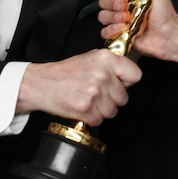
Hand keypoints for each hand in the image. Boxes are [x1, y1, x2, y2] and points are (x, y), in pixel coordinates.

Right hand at [16, 49, 141, 123]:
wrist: (41, 83)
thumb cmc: (66, 72)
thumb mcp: (91, 58)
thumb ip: (112, 65)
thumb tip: (129, 77)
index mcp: (107, 59)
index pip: (135, 75)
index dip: (127, 82)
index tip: (118, 83)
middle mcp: (102, 74)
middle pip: (123, 97)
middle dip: (111, 99)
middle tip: (96, 93)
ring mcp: (94, 92)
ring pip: (112, 111)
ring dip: (101, 110)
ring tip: (88, 99)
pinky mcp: (86, 108)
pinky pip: (99, 120)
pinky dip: (91, 117)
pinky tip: (82, 107)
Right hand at [98, 0, 177, 66]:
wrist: (167, 34)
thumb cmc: (164, 12)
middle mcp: (122, 5)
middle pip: (104, 0)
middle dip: (112, 3)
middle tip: (125, 7)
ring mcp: (119, 20)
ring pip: (102, 15)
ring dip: (111, 16)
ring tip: (125, 19)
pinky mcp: (118, 34)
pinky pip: (104, 32)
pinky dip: (110, 30)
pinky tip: (121, 29)